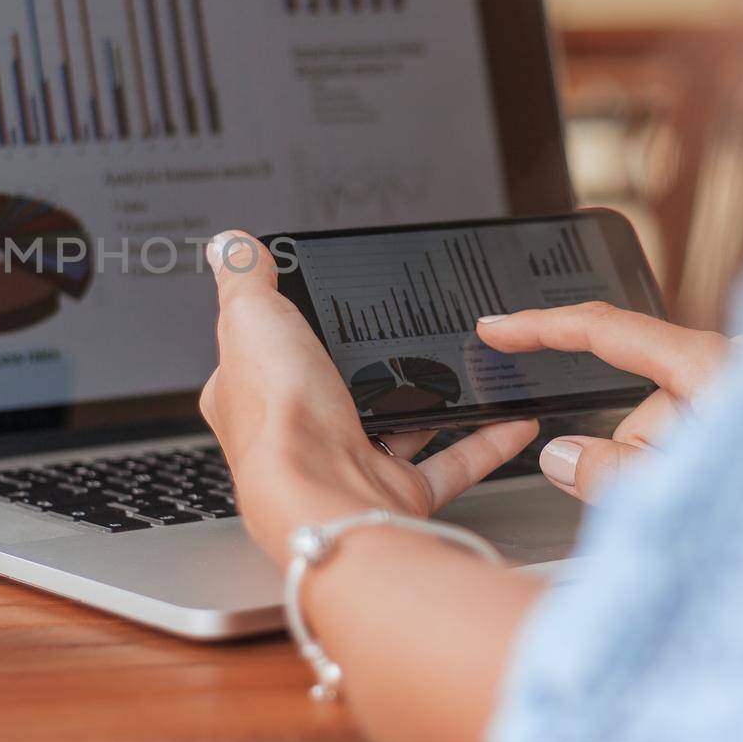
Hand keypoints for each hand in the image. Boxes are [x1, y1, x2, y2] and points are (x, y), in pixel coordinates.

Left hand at [200, 231, 537, 566]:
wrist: (324, 496)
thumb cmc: (280, 415)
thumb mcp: (251, 318)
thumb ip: (246, 279)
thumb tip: (233, 246)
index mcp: (252, 394)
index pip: (266, 353)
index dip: (289, 325)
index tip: (327, 300)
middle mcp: (298, 434)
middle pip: (336, 388)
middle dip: (369, 363)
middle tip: (404, 329)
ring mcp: (349, 462)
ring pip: (397, 426)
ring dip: (431, 398)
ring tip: (462, 362)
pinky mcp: (396, 489)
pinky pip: (449, 463)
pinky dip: (483, 440)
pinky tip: (509, 415)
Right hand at [476, 302, 729, 500]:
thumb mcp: (685, 494)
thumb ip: (611, 475)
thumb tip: (562, 456)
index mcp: (705, 362)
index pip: (603, 327)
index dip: (540, 327)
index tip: (496, 330)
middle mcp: (724, 363)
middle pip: (635, 402)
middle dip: (638, 453)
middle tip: (672, 498)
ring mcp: (741, 389)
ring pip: (663, 427)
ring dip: (669, 470)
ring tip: (712, 504)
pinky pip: (691, 435)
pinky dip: (689, 467)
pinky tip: (717, 493)